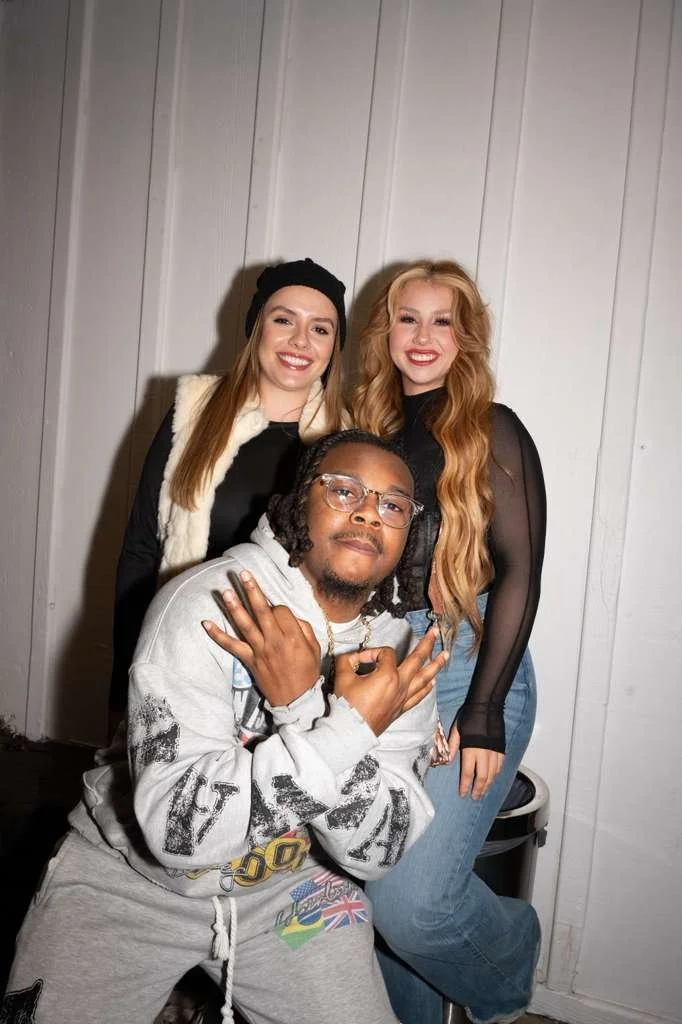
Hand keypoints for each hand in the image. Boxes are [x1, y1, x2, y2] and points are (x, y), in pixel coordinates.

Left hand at [202, 570, 320, 706]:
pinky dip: (217, 635)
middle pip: (261, 611)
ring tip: (226, 591)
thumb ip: (303, 629)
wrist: (295, 700)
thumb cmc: (307, 673)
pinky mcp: (249, 661)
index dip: (278, 607)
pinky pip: (231, 646)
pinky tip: (206, 623)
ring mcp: (259, 651)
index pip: (280, 610)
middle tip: (243, 574)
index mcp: (292, 637)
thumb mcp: (314, 649)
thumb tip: (291, 617)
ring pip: (245, 625)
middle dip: (252, 591)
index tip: (278, 611)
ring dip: (234, 607)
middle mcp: (274, 641)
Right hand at [334, 627, 446, 734]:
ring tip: (445, 655)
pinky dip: (427, 687)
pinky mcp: (402, 708)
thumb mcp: (343, 676)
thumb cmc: (347, 705)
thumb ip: (347, 659)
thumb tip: (353, 655)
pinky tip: (433, 682)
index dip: (372, 652)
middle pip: (417, 659)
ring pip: (424, 678)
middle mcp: (400, 685)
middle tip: (435, 632)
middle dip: (427, 644)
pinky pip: (419, 695)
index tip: (359, 659)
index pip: (385, 654)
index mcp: (387, 675)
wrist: (351, 731)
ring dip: (436, 665)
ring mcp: (403, 697)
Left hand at [447, 722, 504, 799]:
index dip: (465, 785)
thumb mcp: (456, 730)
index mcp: (471, 750)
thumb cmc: (469, 717)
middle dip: (478, 789)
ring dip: (488, 784)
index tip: (463, 794)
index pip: (468, 773)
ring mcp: (494, 752)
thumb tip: (448, 760)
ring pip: (493, 773)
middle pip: (482, 777)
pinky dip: (496, 774)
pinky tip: (493, 777)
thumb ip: (452, 746)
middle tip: (475, 797)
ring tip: (483, 790)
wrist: (486, 707)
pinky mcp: (501, 748)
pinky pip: (500, 765)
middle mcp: (484, 754)